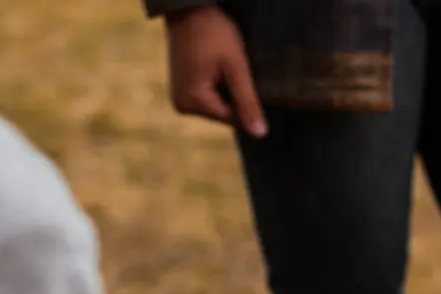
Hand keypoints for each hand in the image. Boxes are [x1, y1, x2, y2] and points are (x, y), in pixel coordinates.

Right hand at [165, 5, 267, 137]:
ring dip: (224, 90)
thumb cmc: (214, 33)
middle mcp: (182, 106)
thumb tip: (260, 134)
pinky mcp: (180, 92)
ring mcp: (179, 100)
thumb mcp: (236, 66)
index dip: (244, 99)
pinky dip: (215, 87)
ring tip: (219, 65)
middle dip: (233, 95)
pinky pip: (206, 98)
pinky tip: (213, 67)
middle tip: (229, 66)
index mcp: (193, 102)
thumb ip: (248, 101)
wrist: (188, 9)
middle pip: (223, 114)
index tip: (243, 75)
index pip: (232, 118)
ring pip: (216, 107)